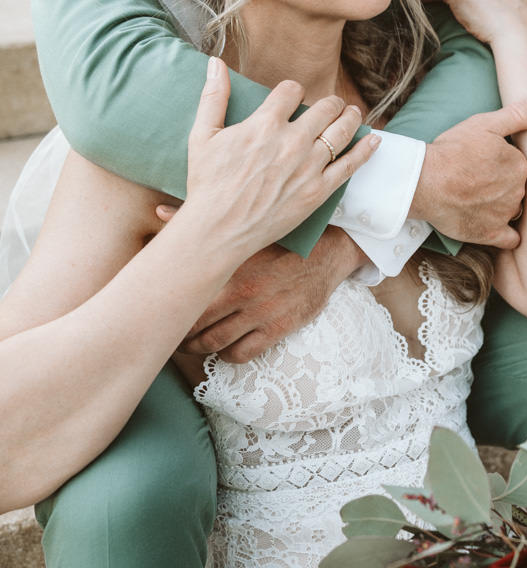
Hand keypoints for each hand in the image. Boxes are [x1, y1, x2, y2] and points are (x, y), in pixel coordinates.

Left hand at [154, 208, 365, 361]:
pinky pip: (242, 353)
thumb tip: (159, 212)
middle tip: (171, 333)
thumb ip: (202, 224)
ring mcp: (260, 312)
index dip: (170, 308)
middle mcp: (242, 291)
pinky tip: (223, 348)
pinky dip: (227, 355)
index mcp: (230, 265)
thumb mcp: (244, 229)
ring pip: (215, 342)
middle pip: (196, 324)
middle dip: (180, 334)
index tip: (161, 310)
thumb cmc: (279, 238)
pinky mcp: (278, 328)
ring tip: (191, 345)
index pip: (188, 294)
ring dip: (198, 348)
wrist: (328, 252)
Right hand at [184, 57, 378, 257]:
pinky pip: (350, 165)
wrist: (217, 231)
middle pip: (324, 107)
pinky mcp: (318, 191)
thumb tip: (215, 64)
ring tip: (352, 113)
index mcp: (265, 124)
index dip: (292, 90)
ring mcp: (308, 167)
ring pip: (342, 130)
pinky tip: (373, 140)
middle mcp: (292, 142)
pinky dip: (365, 150)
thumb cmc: (207, 184)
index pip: (291, 90)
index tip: (291, 96)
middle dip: (329, 102)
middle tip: (330, 104)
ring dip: (350, 117)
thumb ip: (214, 97)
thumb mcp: (203, 135)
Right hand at [410, 98, 526, 246]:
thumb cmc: (452, 150)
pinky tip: (493, 225)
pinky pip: (509, 238)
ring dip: (502, 206)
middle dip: (503, 183)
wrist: (425, 182)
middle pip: (517, 187)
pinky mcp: (491, 233)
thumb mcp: (484, 124)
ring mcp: (505, 214)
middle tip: (480, 178)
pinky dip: (505, 233)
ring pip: (513, 209)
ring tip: (480, 199)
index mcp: (520, 165)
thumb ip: (517, 115)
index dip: (502, 162)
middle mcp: (518, 191)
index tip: (486, 161)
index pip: (519, 164)